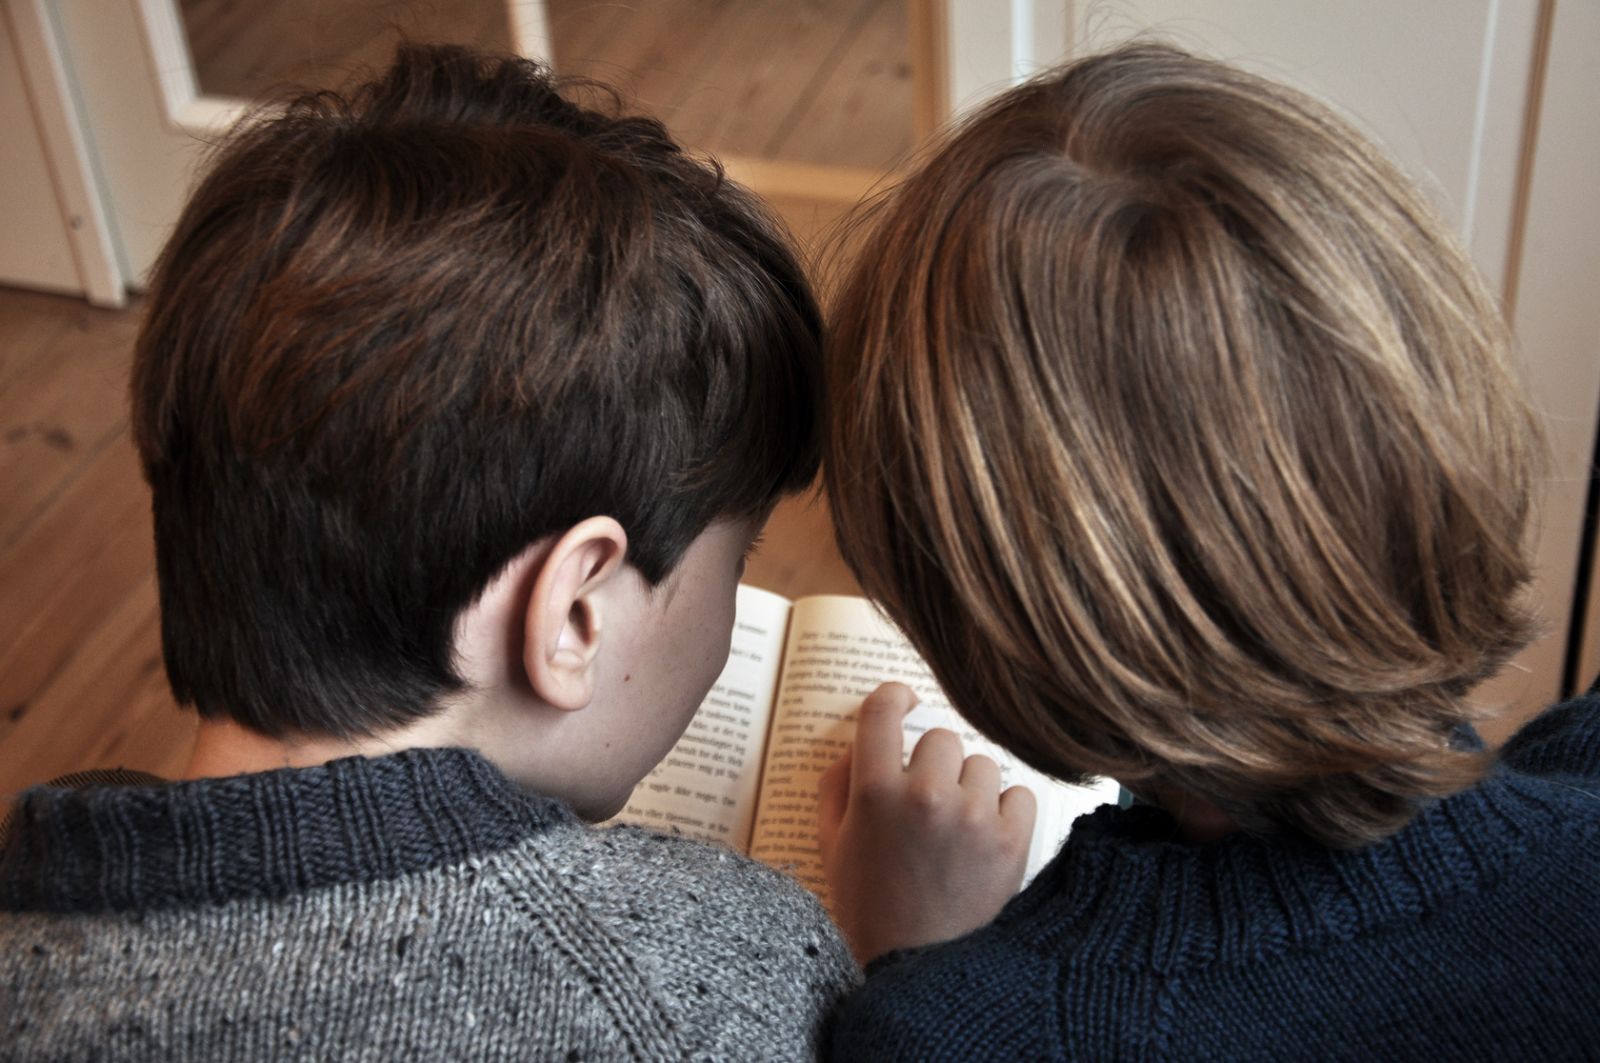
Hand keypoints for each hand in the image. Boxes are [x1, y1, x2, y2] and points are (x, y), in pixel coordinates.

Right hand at [817, 682, 1036, 965]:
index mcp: (874, 793)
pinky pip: (1018, 793)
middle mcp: (925, 796)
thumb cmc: (871, 907)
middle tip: (927, 800)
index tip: (902, 703)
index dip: (893, 697)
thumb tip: (858, 741)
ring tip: (956, 828)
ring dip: (970, 787)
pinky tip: (984, 840)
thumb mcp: (833, 846)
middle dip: (933, 763)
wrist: (920, 972)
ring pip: (981, 764)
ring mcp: (972, 817)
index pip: (882, 710)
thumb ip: (836, 785)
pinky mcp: (1012, 840)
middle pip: (940, 737)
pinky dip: (1005, 812)